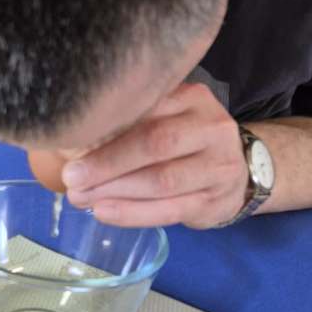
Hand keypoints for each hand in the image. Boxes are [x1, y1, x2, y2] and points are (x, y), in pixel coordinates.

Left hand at [62, 83, 248, 228]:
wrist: (241, 171)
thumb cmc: (188, 140)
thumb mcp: (170, 116)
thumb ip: (135, 119)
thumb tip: (74, 135)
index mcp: (194, 98)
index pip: (149, 108)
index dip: (108, 127)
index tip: (70, 140)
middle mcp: (212, 128)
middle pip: (156, 144)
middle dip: (108, 163)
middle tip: (72, 178)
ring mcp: (218, 167)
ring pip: (162, 181)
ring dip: (116, 191)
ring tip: (81, 198)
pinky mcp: (214, 201)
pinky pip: (169, 210)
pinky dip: (132, 213)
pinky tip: (104, 212)